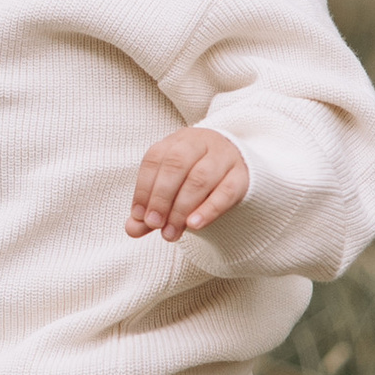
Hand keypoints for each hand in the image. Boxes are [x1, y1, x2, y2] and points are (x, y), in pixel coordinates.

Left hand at [126, 126, 249, 242]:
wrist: (237, 167)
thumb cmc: (194, 179)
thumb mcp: (170, 189)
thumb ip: (150, 210)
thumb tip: (132, 229)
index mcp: (176, 141)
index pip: (154, 159)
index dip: (143, 189)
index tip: (139, 217)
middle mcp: (199, 143)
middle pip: (177, 165)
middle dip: (161, 198)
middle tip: (154, 225)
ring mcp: (223, 157)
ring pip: (200, 178)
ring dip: (181, 208)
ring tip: (171, 233)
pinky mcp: (242, 175)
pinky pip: (227, 191)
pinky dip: (209, 209)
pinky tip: (195, 225)